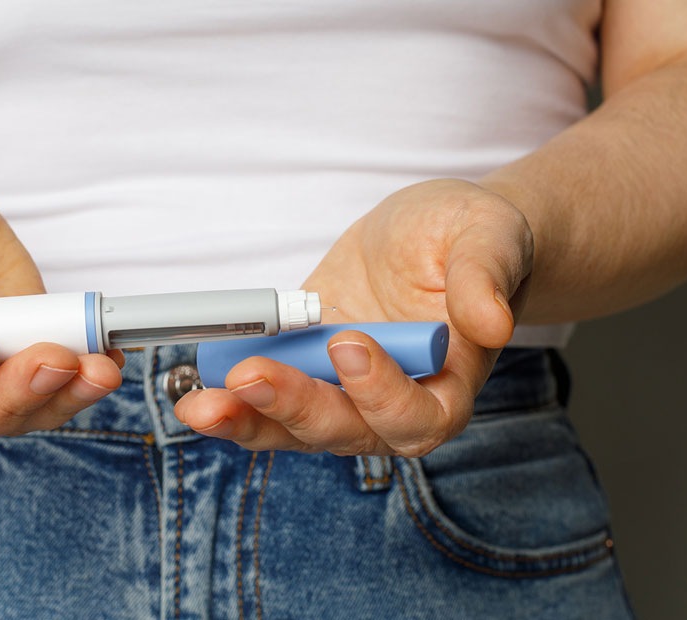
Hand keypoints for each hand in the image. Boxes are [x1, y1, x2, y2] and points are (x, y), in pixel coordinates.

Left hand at [175, 179, 532, 455]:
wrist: (434, 235)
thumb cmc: (473, 237)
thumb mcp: (489, 236)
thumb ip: (485, 277)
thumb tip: (493, 323)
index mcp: (449, 383)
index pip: (418, 415)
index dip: (380, 393)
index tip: (348, 344)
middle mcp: (392, 404)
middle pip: (344, 430)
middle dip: (292, 408)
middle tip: (246, 379)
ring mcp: (341, 392)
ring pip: (293, 427)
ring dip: (245, 418)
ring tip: (199, 403)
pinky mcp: (302, 371)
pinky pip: (264, 398)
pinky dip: (229, 398)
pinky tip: (192, 386)